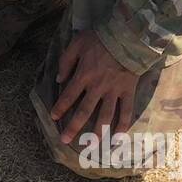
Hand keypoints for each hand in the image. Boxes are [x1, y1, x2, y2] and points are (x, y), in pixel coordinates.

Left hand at [48, 30, 140, 145]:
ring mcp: (114, 91)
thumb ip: (66, 61)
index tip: (53, 117)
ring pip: (105, 116)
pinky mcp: (128, 91)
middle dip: (73, 127)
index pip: (68, 96)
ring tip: (91, 146)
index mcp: (84, 75)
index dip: (59, 107)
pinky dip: (123, 126)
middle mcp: (98, 86)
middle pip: (84, 111)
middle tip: (65, 140)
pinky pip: (126, 112)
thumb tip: (58, 79)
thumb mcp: (77, 43)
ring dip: (98, 132)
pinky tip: (118, 139)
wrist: (128, 35)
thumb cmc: (100, 38)